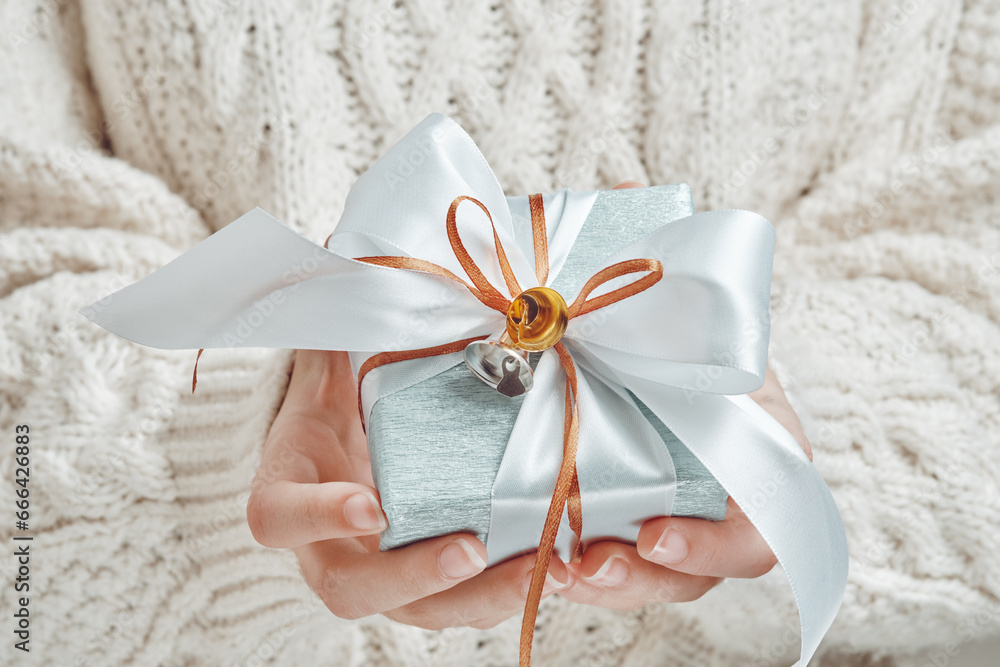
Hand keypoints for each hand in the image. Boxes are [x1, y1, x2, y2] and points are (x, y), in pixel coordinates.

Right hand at [246, 349, 569, 629]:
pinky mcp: (427, 581)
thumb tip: (356, 261)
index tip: (373, 504)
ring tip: (542, 569)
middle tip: (473, 548)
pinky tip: (557, 567)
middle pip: (352, 588)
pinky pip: (462, 600)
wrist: (349, 444)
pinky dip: (507, 589)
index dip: (320, 516)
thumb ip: (337, 328)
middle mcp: (327, 547)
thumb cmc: (336, 404)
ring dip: (481, 597)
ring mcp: (378, 571)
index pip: (281, 516)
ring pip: (418, 611)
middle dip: (414, 575)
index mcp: (288, 491)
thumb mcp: (328, 364)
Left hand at [557, 179, 812, 609]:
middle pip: (701, 568)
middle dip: (643, 577)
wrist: (616, 328)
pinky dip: (576, 567)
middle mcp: (717, 486)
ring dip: (603, 583)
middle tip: (582, 563)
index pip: (765, 519)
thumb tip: (618, 189)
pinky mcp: (621, 517)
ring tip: (547, 569)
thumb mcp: (658, 277)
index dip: (721, 541)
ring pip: (652, 578)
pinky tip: (529, 557)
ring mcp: (672, 508)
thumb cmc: (655, 308)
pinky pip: (608, 563)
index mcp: (749, 439)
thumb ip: (648, 247)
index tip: (654, 532)